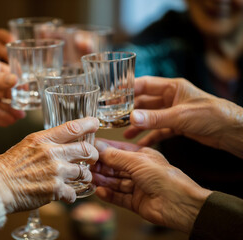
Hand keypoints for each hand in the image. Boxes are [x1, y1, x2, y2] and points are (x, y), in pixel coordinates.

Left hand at [0, 59, 24, 125]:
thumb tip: (15, 80)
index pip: (8, 75)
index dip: (18, 82)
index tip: (28, 88)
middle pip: (8, 92)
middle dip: (17, 98)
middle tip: (27, 104)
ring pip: (3, 105)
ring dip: (12, 110)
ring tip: (21, 115)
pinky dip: (3, 119)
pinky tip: (11, 120)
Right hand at [0, 117, 99, 212]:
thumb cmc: (5, 167)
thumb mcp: (24, 145)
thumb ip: (42, 144)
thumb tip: (55, 144)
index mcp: (42, 139)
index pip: (72, 127)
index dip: (88, 124)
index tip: (95, 123)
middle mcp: (52, 153)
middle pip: (86, 149)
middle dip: (93, 154)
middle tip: (92, 157)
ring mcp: (55, 171)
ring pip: (83, 173)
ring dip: (84, 176)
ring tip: (80, 179)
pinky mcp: (55, 190)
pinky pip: (73, 193)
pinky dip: (71, 195)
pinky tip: (65, 195)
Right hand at [91, 138, 211, 232]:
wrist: (179, 204)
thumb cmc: (165, 178)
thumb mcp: (137, 161)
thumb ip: (116, 156)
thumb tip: (99, 148)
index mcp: (142, 156)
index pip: (118, 150)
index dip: (103, 149)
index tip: (89, 148)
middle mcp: (139, 170)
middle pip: (114, 167)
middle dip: (101, 166)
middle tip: (86, 165)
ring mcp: (137, 186)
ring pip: (114, 182)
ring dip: (102, 180)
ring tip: (90, 178)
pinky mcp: (135, 202)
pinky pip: (118, 197)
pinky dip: (108, 194)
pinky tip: (100, 191)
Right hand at [124, 76, 242, 157]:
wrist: (232, 131)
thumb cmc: (212, 115)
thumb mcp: (181, 116)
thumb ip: (156, 118)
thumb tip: (132, 118)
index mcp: (172, 87)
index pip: (144, 84)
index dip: (128, 89)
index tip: (113, 95)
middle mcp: (171, 98)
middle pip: (145, 102)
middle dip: (130, 110)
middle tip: (115, 118)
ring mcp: (174, 112)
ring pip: (150, 118)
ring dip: (138, 125)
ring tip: (125, 134)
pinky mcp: (178, 125)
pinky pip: (159, 130)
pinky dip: (150, 136)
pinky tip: (141, 143)